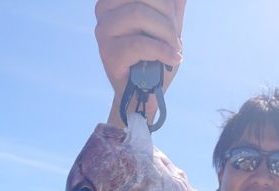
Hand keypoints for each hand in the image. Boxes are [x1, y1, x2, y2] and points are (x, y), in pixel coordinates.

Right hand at [95, 0, 185, 124]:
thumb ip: (171, 6)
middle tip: (175, 41)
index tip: (173, 24)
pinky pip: (138, 43)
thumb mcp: (167, 26)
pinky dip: (161, 51)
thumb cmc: (155, 59)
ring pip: (139, 14)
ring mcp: (103, 30)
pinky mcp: (107, 52)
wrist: (145, 95)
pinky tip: (173, 59)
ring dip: (166, 34)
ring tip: (173, 50)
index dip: (167, 5)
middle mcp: (104, 9)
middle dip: (168, 19)